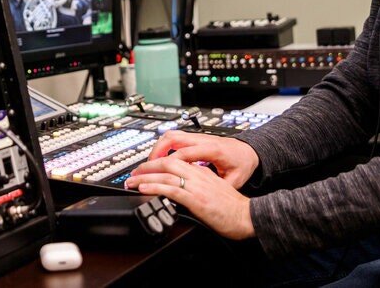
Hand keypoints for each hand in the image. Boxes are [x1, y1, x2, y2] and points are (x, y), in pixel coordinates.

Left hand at [126, 157, 254, 239]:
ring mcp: (196, 187)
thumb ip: (198, 186)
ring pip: (165, 175)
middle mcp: (198, 175)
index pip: (174, 161)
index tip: (145, 170)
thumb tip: (182, 190)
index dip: (156, 164)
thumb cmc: (233, 208)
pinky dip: (155, 187)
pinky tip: (144, 189)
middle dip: (146, 167)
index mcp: (202, 172)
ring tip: (132, 182)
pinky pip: (171, 190)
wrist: (247, 216)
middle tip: (132, 174)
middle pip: (166, 163)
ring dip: (144, 178)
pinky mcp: (196, 200)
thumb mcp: (213, 190)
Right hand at [146, 130, 258, 188]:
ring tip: (149, 164)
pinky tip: (159, 159)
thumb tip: (208, 198)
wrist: (250, 151)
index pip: (185, 153)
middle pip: (172, 139)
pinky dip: (164, 146)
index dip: (169, 163)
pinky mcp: (195, 138)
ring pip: (171, 135)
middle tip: (145, 168)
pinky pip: (175, 138)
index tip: (158, 174)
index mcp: (213, 149)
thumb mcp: (236, 179)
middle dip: (156, 153)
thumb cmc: (243, 163)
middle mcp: (203, 140)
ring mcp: (198, 137)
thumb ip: (220, 186)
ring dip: (157, 148)